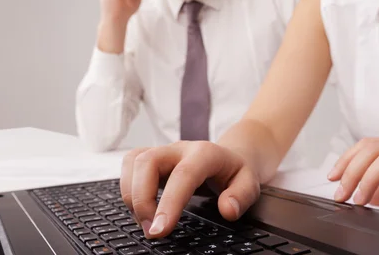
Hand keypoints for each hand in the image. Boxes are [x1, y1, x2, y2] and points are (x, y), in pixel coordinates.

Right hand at [120, 141, 260, 237]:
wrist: (230, 155)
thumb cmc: (236, 172)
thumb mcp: (250, 184)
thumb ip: (242, 196)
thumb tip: (227, 210)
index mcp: (205, 153)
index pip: (183, 175)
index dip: (168, 202)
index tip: (160, 230)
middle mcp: (180, 148)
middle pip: (147, 162)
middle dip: (142, 199)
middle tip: (152, 230)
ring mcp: (164, 151)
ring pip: (133, 161)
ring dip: (131, 194)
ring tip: (146, 222)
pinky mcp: (151, 158)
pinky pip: (129, 165)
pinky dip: (128, 188)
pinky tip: (141, 208)